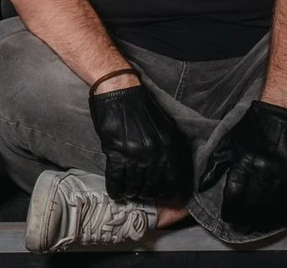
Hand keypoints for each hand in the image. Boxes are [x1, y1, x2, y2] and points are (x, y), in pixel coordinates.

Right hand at [89, 79, 193, 202]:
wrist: (118, 90)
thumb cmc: (140, 106)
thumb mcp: (164, 125)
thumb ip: (168, 146)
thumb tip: (171, 166)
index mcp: (169, 147)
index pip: (171, 180)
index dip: (165, 191)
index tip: (160, 194)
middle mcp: (155, 154)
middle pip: (152, 185)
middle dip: (147, 193)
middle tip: (142, 195)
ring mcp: (135, 155)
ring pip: (134, 184)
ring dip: (131, 192)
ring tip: (129, 193)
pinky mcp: (116, 153)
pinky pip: (116, 178)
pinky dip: (115, 189)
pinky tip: (115, 193)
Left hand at [199, 100, 286, 235]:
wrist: (282, 114)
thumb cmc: (252, 127)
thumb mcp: (228, 141)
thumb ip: (215, 163)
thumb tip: (202, 184)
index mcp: (244, 160)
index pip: (234, 191)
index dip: (230, 208)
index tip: (227, 218)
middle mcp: (263, 169)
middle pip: (252, 202)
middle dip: (244, 218)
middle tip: (239, 228)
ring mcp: (281, 174)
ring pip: (271, 204)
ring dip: (262, 220)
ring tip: (254, 229)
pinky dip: (280, 213)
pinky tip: (274, 220)